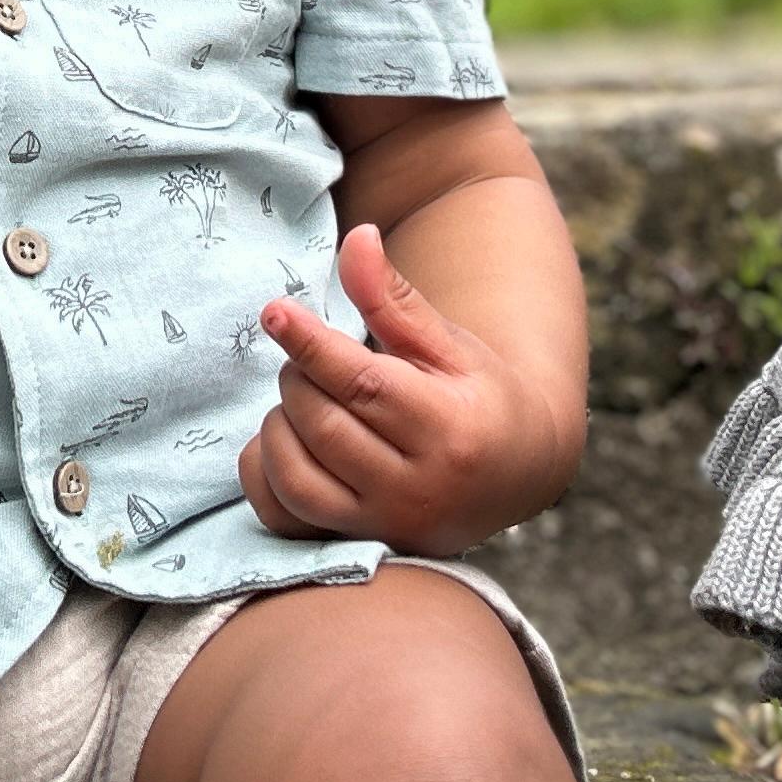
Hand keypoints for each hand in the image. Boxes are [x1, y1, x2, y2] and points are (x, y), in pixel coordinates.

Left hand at [239, 223, 564, 554]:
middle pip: (323, 424)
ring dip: (280, 424)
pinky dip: (265, 473)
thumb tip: (357, 237)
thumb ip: (394, 298)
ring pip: (296, 474)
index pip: (363, 384)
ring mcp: (386, 525)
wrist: (516, 474)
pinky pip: (284, 516)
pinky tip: (283, 440)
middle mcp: (418, 488)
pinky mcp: (359, 544)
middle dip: (299, 378)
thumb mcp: (448, 344)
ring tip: (304, 399)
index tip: (274, 311)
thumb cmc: (480, 396)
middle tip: (309, 360)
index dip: (310, 343)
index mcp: (450, 428)